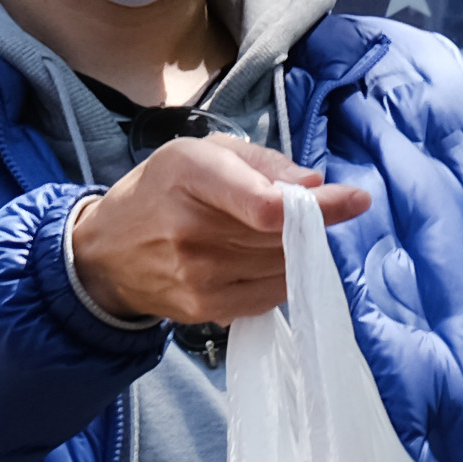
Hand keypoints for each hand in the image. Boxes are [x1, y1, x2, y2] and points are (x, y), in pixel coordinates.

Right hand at [68, 136, 372, 326]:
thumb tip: (314, 184)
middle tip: (321, 211)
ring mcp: (198, 276)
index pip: (266, 205)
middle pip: (283, 235)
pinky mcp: (206, 309)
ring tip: (278, 232)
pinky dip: (281, 275)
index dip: (318, 206)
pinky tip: (263, 259)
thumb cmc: (161, 191)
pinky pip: (271, 294)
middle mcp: (191, 230)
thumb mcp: (201, 152)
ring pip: (283, 266)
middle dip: (313, 223)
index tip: (355, 200)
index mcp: (188, 176)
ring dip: (296, 249)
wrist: (107, 253)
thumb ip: (262, 162)